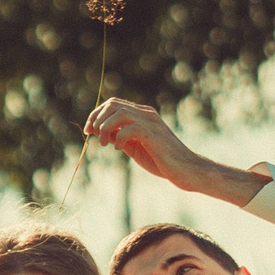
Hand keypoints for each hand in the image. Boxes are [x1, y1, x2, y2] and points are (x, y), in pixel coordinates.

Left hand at [84, 98, 209, 192]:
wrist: (186, 170)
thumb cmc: (162, 161)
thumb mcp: (136, 148)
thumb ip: (122, 138)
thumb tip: (104, 134)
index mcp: (142, 115)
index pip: (114, 104)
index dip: (96, 114)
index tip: (88, 130)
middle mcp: (146, 114)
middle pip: (114, 104)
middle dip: (97, 118)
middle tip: (92, 135)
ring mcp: (151, 123)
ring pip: (120, 113)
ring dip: (106, 127)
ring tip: (106, 143)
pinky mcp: (153, 135)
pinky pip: (130, 129)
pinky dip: (119, 138)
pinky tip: (119, 148)